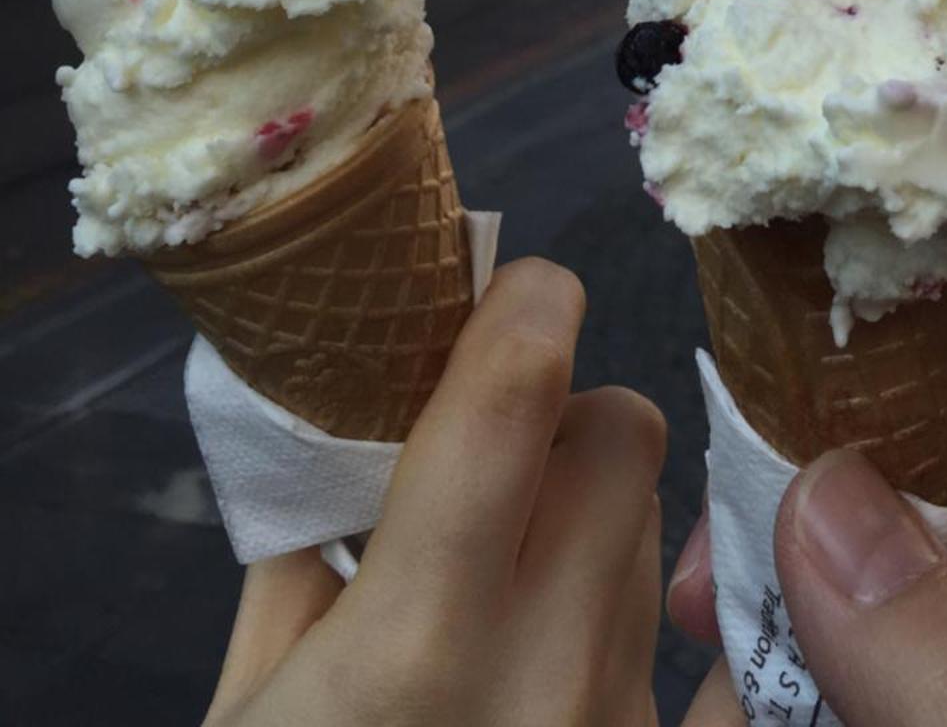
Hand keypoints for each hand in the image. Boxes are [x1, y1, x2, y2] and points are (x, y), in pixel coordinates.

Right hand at [206, 258, 665, 726]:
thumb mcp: (249, 696)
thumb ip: (305, 546)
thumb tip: (351, 403)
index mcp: (418, 641)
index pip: (518, 397)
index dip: (528, 306)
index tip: (510, 290)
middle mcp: (548, 669)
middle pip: (623, 438)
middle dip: (566, 414)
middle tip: (494, 462)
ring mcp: (618, 718)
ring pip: (651, 523)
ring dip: (590, 510)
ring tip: (508, 572)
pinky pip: (670, 618)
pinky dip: (618, 594)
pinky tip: (559, 630)